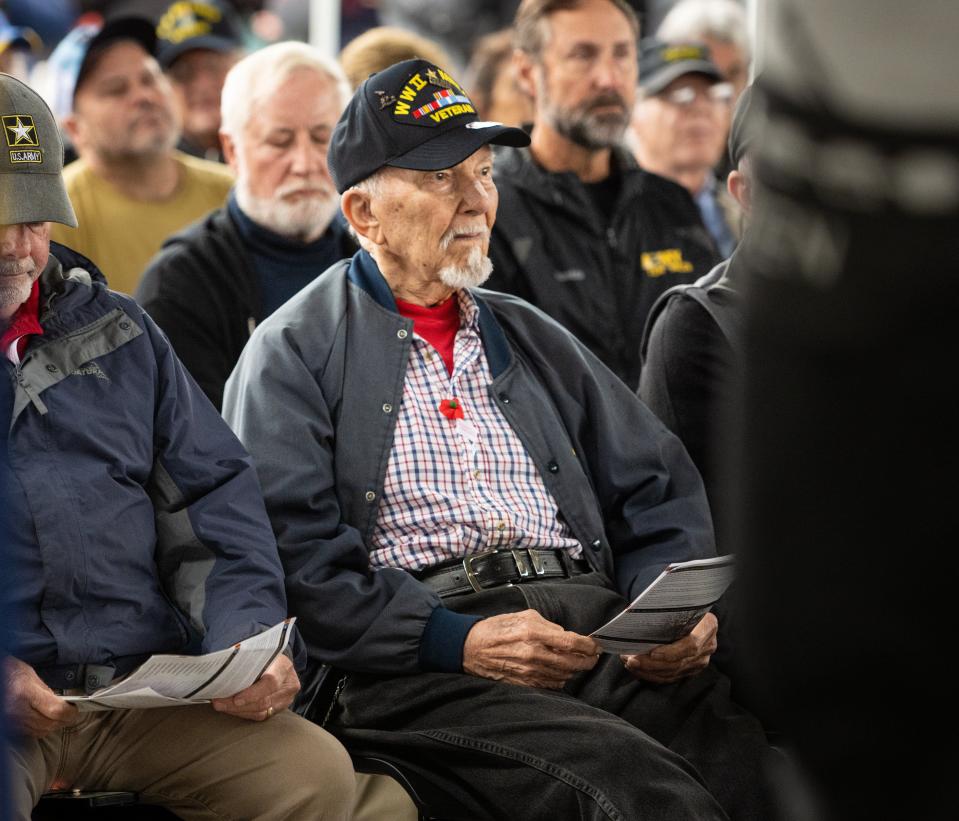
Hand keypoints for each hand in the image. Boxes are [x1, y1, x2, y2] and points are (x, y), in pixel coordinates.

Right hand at [3, 657, 78, 737]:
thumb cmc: (13, 674)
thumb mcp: (33, 677)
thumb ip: (48, 692)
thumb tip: (63, 704)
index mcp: (26, 695)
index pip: (56, 711)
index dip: (70, 713)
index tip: (75, 709)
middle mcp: (18, 712)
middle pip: (50, 724)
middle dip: (64, 720)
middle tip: (71, 714)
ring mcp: (12, 722)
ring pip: (41, 731)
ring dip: (53, 726)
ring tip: (60, 717)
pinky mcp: (10, 728)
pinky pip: (31, 734)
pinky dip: (42, 729)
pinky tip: (46, 721)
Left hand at [211, 653, 299, 720]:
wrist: (279, 663)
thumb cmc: (265, 656)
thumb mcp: (259, 653)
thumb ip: (246, 662)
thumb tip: (222, 671)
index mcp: (284, 667)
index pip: (271, 682)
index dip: (253, 693)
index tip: (235, 699)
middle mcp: (289, 685)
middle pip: (264, 701)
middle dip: (238, 705)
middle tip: (218, 702)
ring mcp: (286, 699)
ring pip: (261, 712)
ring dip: (238, 711)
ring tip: (221, 705)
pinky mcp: (280, 708)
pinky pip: (261, 716)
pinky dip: (244, 713)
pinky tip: (231, 709)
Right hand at [463, 609, 599, 688]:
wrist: (471, 648)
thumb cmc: (496, 629)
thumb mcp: (524, 616)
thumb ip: (549, 626)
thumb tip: (567, 636)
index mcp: (534, 633)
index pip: (572, 642)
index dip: (589, 645)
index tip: (595, 645)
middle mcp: (534, 654)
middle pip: (573, 662)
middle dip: (588, 660)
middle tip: (592, 656)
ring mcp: (530, 671)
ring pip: (566, 674)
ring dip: (576, 669)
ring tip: (578, 662)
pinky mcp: (526, 683)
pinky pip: (553, 684)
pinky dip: (561, 678)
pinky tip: (561, 671)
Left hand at [622, 612, 717, 684]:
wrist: (691, 610)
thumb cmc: (681, 603)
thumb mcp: (679, 602)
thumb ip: (668, 609)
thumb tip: (641, 613)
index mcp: (708, 626)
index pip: (691, 644)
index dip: (672, 652)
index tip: (652, 653)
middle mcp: (707, 646)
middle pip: (679, 662)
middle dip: (652, 663)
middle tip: (630, 659)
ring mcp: (700, 661)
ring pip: (673, 672)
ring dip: (648, 670)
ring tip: (629, 662)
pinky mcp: (690, 669)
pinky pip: (670, 677)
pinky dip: (652, 674)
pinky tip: (637, 669)